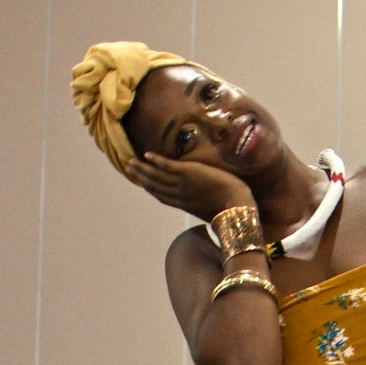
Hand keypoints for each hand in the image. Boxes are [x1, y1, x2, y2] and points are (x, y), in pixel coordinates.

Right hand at [120, 151, 253, 222]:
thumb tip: (206, 204)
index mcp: (185, 204)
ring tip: (131, 162)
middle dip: (142, 177)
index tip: (142, 183)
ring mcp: (182, 184)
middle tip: (129, 169)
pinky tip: (147, 155)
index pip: (163, 196)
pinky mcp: (188, 173)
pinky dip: (156, 161)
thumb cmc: (230, 208)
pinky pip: (166, 166)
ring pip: (157, 176)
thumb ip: (204, 205)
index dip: (151, 189)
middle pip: (155, 186)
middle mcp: (179, 195)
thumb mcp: (213, 209)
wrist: (236, 205)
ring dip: (143, 168)